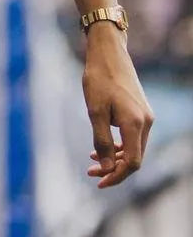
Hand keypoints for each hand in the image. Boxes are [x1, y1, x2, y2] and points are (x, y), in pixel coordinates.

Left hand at [83, 27, 153, 188]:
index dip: (117, 176)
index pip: (132, 162)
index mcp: (135, 124)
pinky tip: (101, 146)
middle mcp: (146, 122)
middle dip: (114, 168)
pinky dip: (118, 145)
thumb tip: (108, 168)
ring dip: (115, 157)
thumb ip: (101, 141)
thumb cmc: (99, 79)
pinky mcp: (140, 111)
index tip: (99, 182)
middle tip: (91, 172)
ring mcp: (145, 116)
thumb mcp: (94, 111)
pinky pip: (132, 136)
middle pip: (134, 157)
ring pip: (133, 147)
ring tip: (92, 161)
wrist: (108, 53)